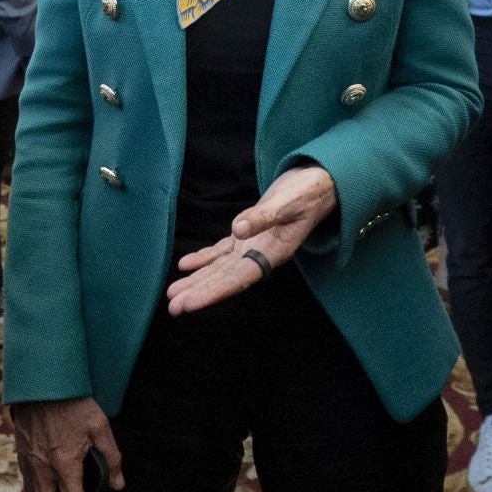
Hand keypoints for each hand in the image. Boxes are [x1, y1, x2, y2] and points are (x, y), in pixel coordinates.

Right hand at [11, 397, 122, 491]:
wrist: (41, 381)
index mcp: (65, 465)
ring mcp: (29, 462)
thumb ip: (112, 457)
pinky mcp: (21, 454)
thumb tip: (118, 483)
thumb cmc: (72, 401)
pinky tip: (50, 485)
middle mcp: (44, 469)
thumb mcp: (100, 425)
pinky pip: (27, 485)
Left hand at [166, 165, 337, 313]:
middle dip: (199, 292)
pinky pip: (222, 252)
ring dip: (197, 280)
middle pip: (225, 279)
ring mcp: (252, 246)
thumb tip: (237, 230)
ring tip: (173, 294)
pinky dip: (204, 258)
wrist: (318, 184)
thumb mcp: (288, 202)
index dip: (213, 292)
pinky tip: (185, 265)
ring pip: (220, 268)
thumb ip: (263, 216)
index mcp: (272, 253)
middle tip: (173, 307)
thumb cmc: (307, 193)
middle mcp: (260, 255)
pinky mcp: (247, 234)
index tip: (190, 303)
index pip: (238, 279)